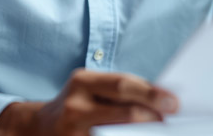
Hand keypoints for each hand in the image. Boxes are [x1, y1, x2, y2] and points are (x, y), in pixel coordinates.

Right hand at [0, 68, 178, 135]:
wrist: (38, 128)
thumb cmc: (77, 104)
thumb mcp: (92, 88)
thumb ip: (120, 91)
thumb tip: (161, 99)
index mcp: (82, 82)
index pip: (123, 85)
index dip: (151, 94)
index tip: (174, 102)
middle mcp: (74, 106)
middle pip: (123, 112)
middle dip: (152, 116)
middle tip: (172, 120)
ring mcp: (72, 131)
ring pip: (117, 135)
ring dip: (142, 134)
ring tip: (160, 131)